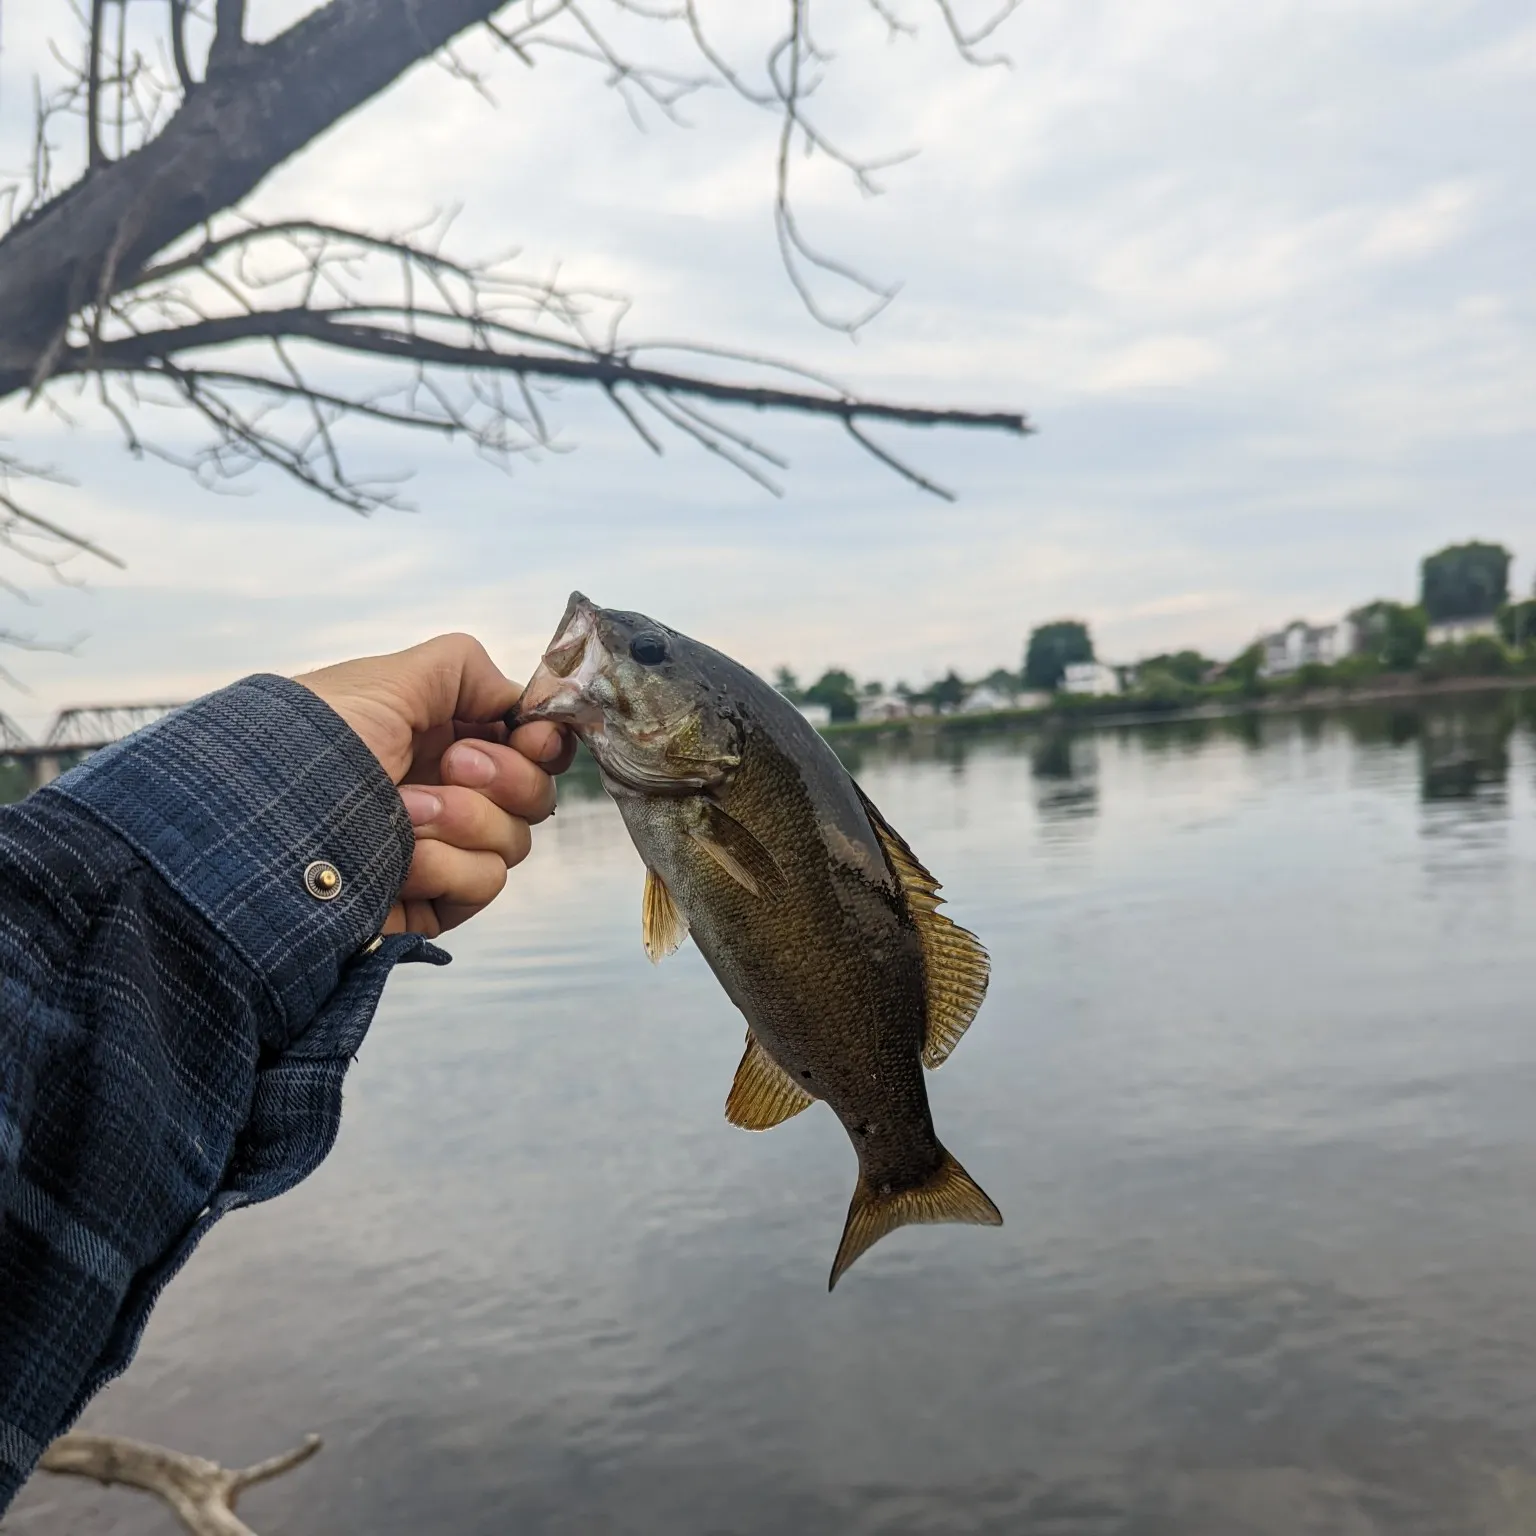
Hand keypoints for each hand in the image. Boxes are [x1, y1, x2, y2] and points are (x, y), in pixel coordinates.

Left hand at [295, 633, 576, 937]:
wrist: (263, 822)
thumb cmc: (315, 740)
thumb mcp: (390, 678)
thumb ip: (467, 669)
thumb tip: (519, 699)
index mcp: (440, 738)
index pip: (528, 745)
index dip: (541, 742)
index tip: (531, 739)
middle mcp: (447, 792)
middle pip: (534, 794)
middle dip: (504, 777)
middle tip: (453, 765)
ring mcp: (442, 850)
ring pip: (513, 841)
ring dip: (464, 821)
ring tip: (404, 811)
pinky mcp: (433, 902)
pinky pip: (482, 883)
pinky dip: (446, 866)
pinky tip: (400, 858)